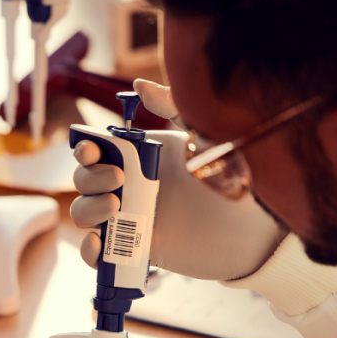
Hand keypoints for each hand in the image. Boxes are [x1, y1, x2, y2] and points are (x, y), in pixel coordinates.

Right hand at [70, 79, 285, 281]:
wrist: (253, 227)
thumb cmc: (235, 176)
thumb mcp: (204, 135)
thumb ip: (174, 107)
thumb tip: (138, 84)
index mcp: (139, 158)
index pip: (96, 151)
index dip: (85, 149)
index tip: (91, 150)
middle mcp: (129, 187)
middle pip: (84, 180)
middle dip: (90, 178)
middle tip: (118, 181)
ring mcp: (129, 220)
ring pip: (84, 213)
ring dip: (87, 209)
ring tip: (114, 209)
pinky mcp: (134, 250)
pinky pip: (96, 253)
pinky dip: (88, 250)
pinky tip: (99, 244)